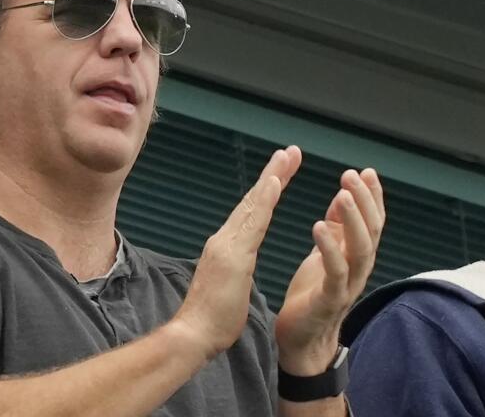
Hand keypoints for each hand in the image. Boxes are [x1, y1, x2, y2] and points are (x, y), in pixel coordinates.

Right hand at [171, 146, 301, 358]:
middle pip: (253, 201)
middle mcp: (224, 239)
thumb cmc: (212, 318)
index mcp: (227, 247)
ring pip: (253, 205)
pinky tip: (275, 183)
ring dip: (271, 178)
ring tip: (287, 156)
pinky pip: (253, 223)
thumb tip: (240, 266)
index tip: (282, 171)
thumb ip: (236, 270)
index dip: (267, 190)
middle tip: (290, 151)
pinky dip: (264, 200)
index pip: (252, 213)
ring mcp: (227, 245)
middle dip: (273, 174)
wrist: (193, 334)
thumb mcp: (230, 286)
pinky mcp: (232, 255)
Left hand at [275, 168, 385, 374]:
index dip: (372, 197)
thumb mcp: (324, 254)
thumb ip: (336, 229)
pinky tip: (318, 227)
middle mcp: (358, 269)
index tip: (366, 171)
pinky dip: (330, 248)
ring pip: (361, 249)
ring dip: (353, 220)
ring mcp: (347, 285)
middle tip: (352, 175)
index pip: (372, 221)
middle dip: (365, 200)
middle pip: (372, 230)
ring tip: (342, 194)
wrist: (301, 340)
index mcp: (355, 255)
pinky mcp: (329, 300)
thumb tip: (343, 196)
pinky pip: (336, 272)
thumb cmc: (312, 294)